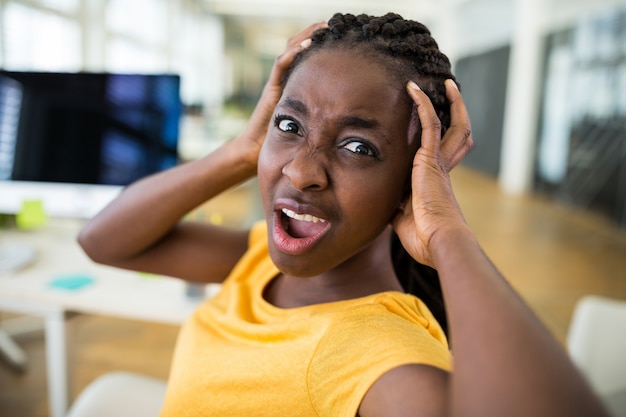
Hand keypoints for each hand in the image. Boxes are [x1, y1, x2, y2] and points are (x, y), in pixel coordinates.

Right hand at [236, 21, 327, 167]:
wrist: (257, 147)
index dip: (318, 40)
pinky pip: (281, 64)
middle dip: (314, 31)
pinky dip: (294, 53)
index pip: (305, 53)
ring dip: (306, 36)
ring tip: (323, 27)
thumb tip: (348, 107)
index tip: (337, 32)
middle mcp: (284, 76)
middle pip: (297, 44)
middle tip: (332, 22)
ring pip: (289, 49)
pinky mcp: (271, 87)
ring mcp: (276, 80)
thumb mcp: (309, 118)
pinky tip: (308, 45)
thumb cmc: (285, 137)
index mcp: (293, 80)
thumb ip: (322, 108)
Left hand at [392, 79, 472, 266]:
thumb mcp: (404, 220)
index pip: (447, 155)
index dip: (447, 140)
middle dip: (458, 113)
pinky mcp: (431, 159)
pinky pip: (429, 123)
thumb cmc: (424, 239)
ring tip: (444, 83)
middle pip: (459, 134)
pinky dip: (422, 104)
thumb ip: (396, 209)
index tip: (440, 127)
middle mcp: (443, 169)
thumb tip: (387, 208)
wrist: (439, 242)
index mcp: (438, 184)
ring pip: (452, 124)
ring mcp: (439, 163)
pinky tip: (413, 89)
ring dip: (449, 102)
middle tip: (452, 94)